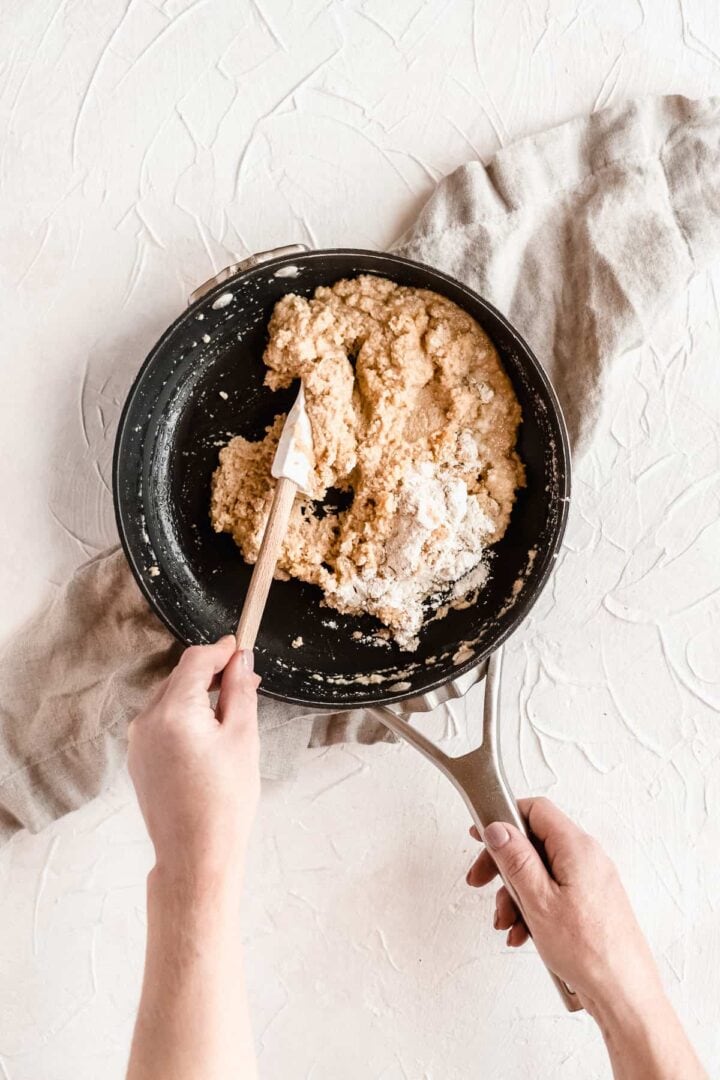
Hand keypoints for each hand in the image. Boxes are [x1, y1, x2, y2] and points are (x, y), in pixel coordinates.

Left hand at [128, 636, 259, 887]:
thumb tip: (240, 660)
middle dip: (211, 673)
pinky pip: (160, 721)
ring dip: (197, 694)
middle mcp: (147, 721)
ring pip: (169, 698)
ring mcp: (137, 741)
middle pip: (180, 677)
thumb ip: (240, 691)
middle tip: (245, 680)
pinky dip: (183, 716)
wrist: (195, 855)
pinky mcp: (137, 758)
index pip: (195, 661)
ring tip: (230, 710)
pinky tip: (207, 733)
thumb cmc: (225, 802)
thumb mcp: (243, 738)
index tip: (239, 647)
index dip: (219, 650)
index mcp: (174, 712)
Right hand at [466, 798, 662, 1014]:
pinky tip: (524, 934)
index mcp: (577, 848)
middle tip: (481, 882)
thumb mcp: (538, 900)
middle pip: (534, 842)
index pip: (535, 810)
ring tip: (507, 923)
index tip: (481, 836)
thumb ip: (515, 859)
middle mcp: (588, 858)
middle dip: (503, 865)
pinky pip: (554, 892)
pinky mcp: (591, 902)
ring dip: (516, 894)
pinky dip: (534, 908)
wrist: (624, 995)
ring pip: (541, 872)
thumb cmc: (589, 952)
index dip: (504, 818)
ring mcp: (591, 881)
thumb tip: (498, 828)